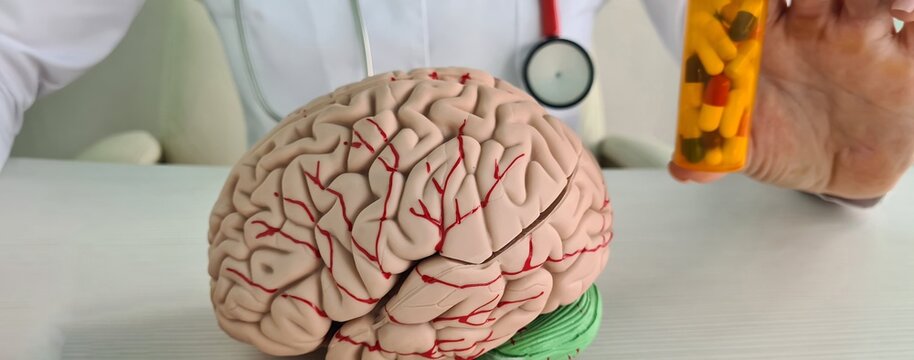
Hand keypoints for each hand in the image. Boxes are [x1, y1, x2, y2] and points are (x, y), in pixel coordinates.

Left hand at [671, 0, 913, 199]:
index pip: (758, 0)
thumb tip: (683, 169)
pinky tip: (904, 8)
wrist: (842, 172)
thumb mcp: (751, 151)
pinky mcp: (904, 55)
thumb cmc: (790, 145)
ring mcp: (861, 34)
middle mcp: (815, 27)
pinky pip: (912, 25)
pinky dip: (909, 8)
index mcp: (771, 40)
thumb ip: (717, 153)